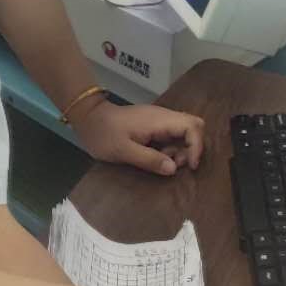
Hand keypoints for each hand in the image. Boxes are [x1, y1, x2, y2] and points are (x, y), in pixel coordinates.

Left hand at [71, 100, 204, 175]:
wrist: (88, 119)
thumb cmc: (104, 134)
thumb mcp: (124, 151)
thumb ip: (149, 159)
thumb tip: (173, 168)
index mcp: (159, 120)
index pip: (192, 126)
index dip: (197, 146)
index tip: (190, 166)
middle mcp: (162, 117)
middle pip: (193, 126)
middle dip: (191, 148)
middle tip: (175, 164)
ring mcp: (158, 120)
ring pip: (183, 132)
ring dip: (180, 150)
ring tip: (162, 163)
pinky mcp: (153, 125)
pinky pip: (171, 136)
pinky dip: (171, 149)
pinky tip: (156, 158)